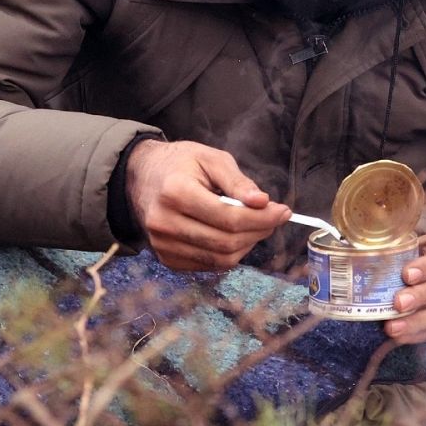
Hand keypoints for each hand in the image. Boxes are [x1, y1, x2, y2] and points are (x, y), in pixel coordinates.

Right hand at [126, 140, 290, 270]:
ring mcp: (162, 245)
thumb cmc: (181, 164)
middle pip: (226, 242)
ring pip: (220, 260)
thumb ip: (238, 182)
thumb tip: (263, 202)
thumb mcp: (211, 159)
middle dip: (259, 232)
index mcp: (175, 192)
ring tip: (257, 225)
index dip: (262, 218)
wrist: (142, 177)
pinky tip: (235, 235)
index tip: (284, 211)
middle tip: (275, 217)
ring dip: (247, 245)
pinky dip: (230, 254)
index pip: (228, 218)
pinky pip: (209, 265)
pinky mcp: (166, 260)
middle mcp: (164, 223)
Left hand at [385, 231, 425, 343]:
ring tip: (394, 328)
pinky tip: (401, 337)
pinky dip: (421, 335)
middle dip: (423, 296)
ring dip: (420, 322)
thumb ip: (395, 246)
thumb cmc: (417, 254)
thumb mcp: (411, 242)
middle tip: (398, 303)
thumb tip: (362, 252)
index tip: (406, 274)